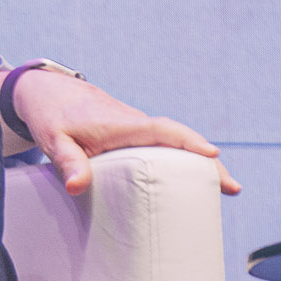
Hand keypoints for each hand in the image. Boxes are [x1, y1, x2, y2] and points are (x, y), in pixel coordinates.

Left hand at [12, 72, 243, 196]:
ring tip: (224, 189)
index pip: (161, 131)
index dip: (187, 143)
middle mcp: (134, 123)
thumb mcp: (54, 140)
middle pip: (179, 139)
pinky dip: (182, 157)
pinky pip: (164, 144)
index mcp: (120, 124)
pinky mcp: (132, 133)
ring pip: (174, 142)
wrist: (48, 91)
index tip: (212, 156)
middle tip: (233, 187)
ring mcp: (136, 127)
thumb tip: (77, 187)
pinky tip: (193, 179)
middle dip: (207, 161)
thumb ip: (66, 162)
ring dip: (199, 161)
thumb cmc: (51, 116)